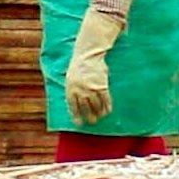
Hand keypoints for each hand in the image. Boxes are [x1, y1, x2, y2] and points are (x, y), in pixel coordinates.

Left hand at [65, 9, 126, 124]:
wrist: (88, 54)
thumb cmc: (79, 66)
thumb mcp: (71, 78)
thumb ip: (74, 90)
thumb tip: (77, 104)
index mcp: (70, 88)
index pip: (73, 106)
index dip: (76, 115)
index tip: (79, 123)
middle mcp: (80, 90)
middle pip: (85, 108)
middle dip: (89, 116)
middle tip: (92, 122)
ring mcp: (91, 88)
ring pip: (96, 105)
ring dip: (99, 113)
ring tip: (100, 117)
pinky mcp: (102, 86)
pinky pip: (105, 100)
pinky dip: (107, 106)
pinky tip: (108, 111)